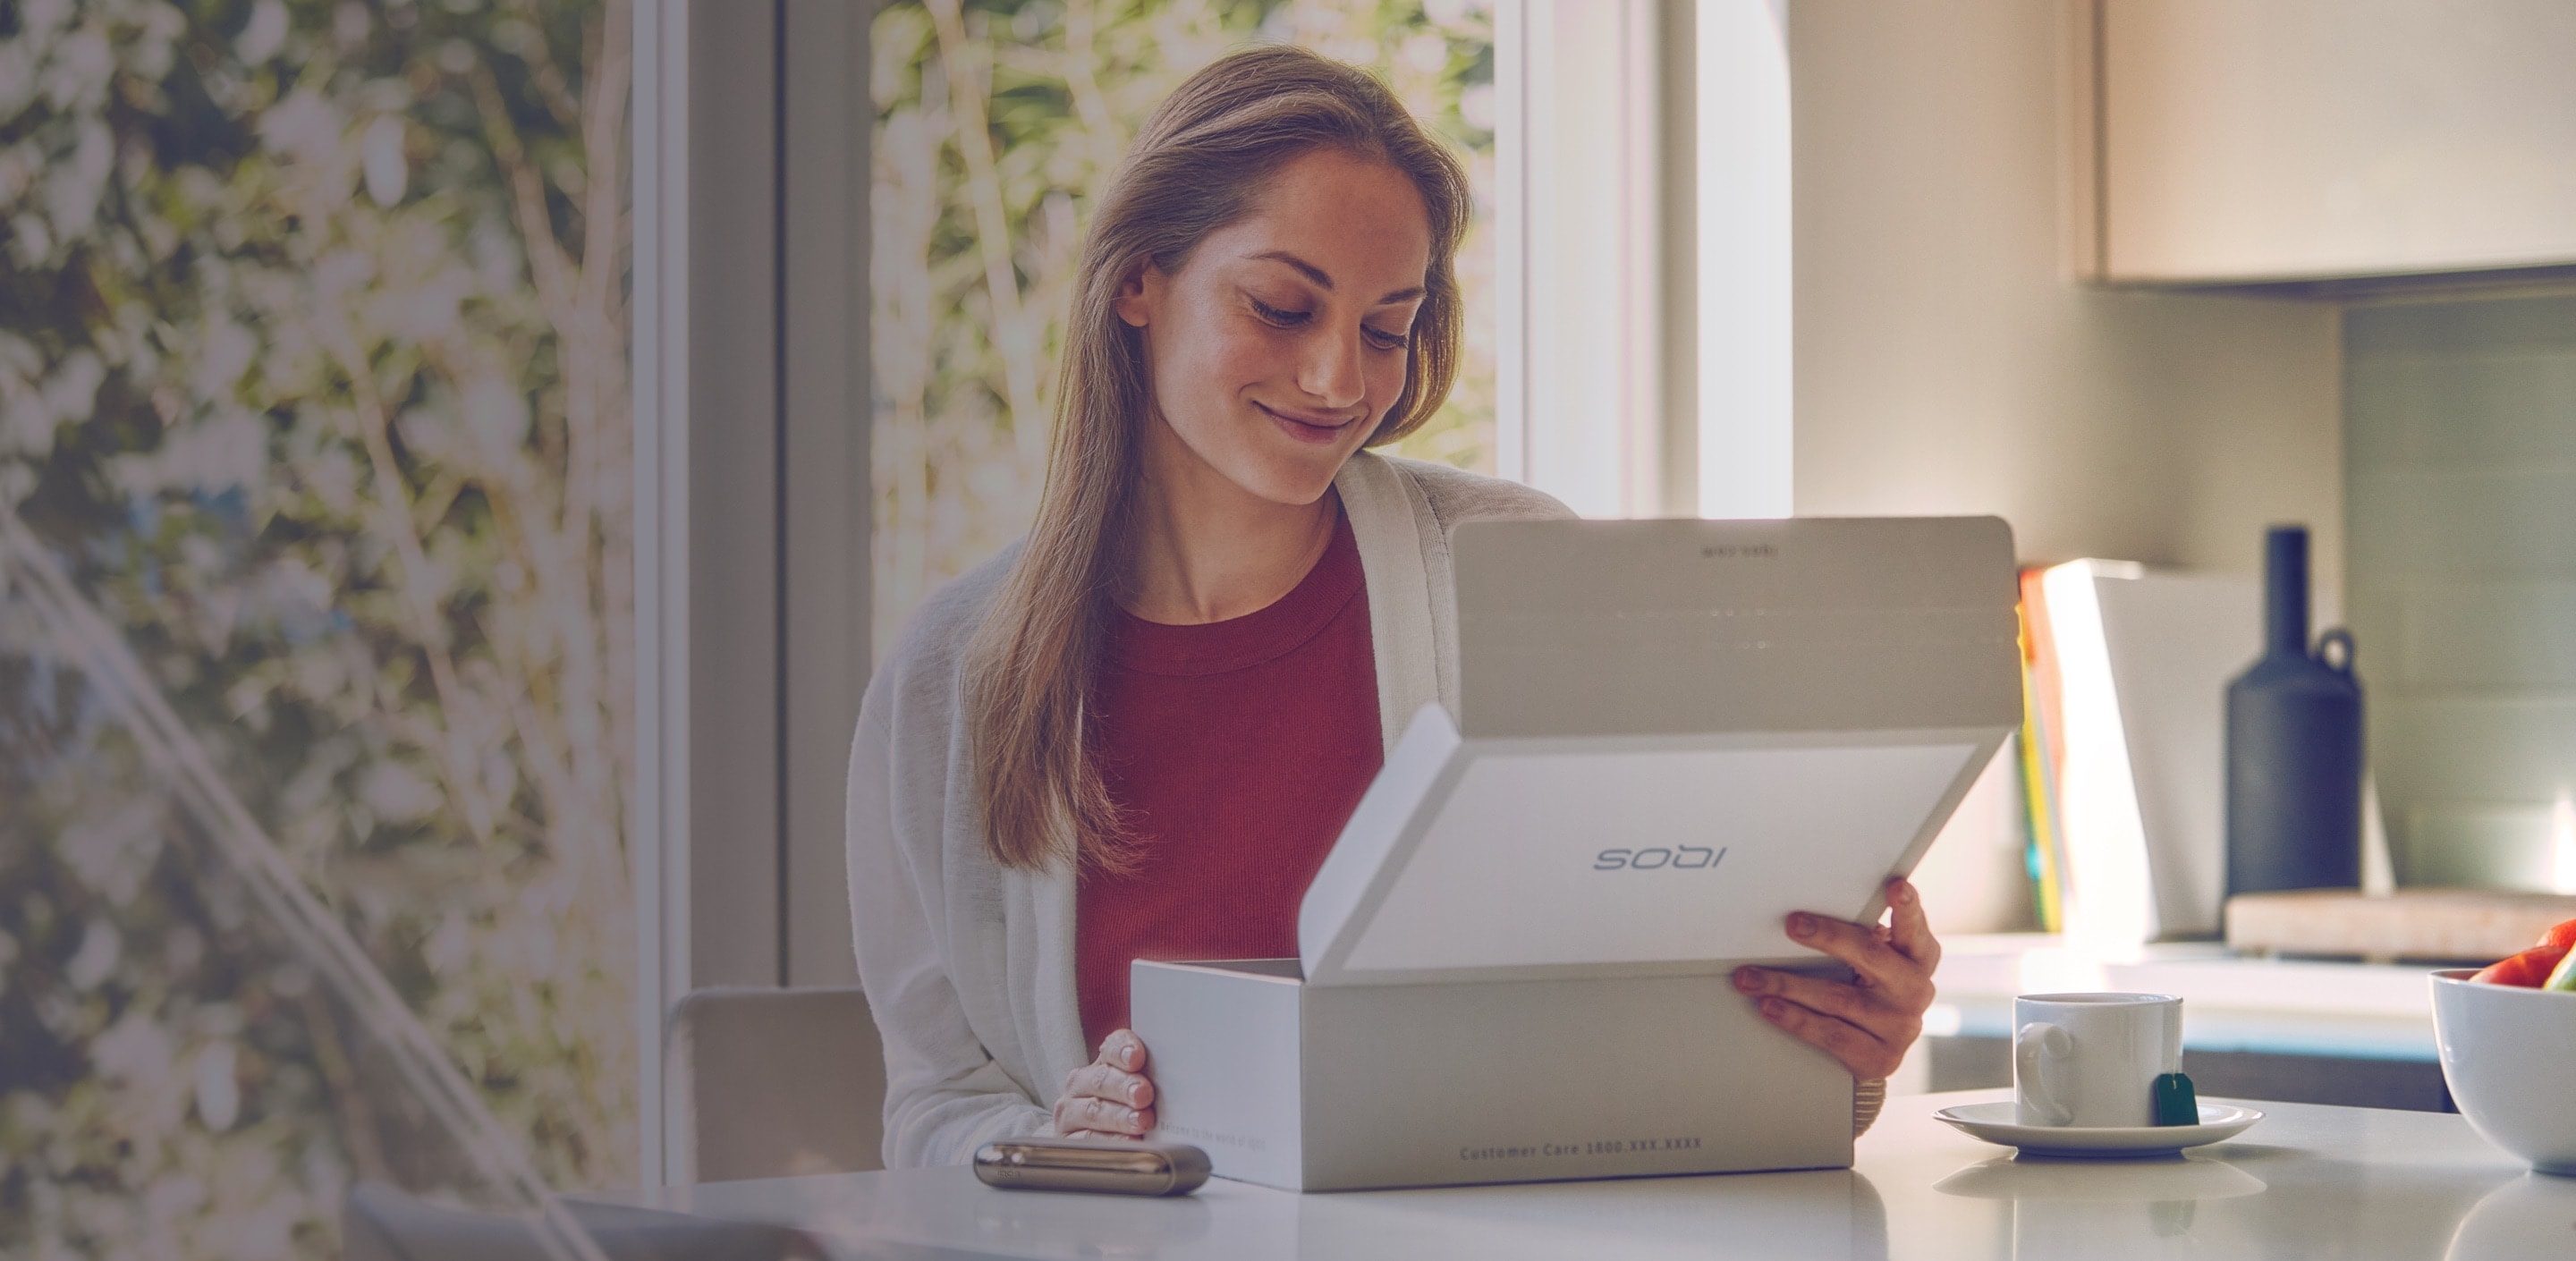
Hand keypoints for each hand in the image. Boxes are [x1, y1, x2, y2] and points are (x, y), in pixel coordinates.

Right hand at [1054, 1028, 1155, 1138]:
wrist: (1091, 1137)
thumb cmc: (1128, 1110)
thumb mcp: (1140, 1090)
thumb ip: (1154, 1081)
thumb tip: (1182, 1082)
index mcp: (1103, 1063)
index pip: (1111, 1048)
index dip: (1123, 1050)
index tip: (1137, 1057)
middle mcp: (1081, 1084)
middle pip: (1102, 1080)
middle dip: (1124, 1086)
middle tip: (1144, 1094)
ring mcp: (1071, 1112)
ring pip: (1094, 1111)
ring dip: (1119, 1116)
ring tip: (1140, 1122)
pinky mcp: (1068, 1139)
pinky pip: (1088, 1140)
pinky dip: (1110, 1141)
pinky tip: (1128, 1142)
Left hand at [1733, 877, 1939, 1080]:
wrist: (1877, 1053)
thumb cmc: (1870, 990)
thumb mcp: (1876, 961)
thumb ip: (1863, 938)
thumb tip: (1807, 915)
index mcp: (1918, 957)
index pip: (1914, 928)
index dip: (1908, 908)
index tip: (1896, 887)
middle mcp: (1915, 990)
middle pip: (1869, 956)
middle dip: (1828, 936)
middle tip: (1793, 924)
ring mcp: (1901, 1027)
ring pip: (1837, 999)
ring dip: (1787, 985)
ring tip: (1751, 976)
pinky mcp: (1881, 1059)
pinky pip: (1831, 1034)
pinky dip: (1795, 1018)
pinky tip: (1769, 1007)